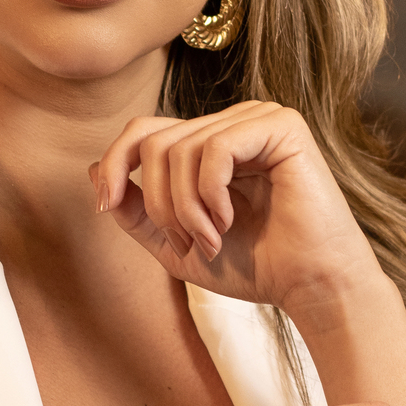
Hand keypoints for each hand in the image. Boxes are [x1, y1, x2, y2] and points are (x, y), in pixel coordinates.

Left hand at [90, 102, 377, 323]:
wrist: (310, 286)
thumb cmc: (254, 267)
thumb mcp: (175, 243)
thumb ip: (136, 209)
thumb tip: (95, 169)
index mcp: (210, 142)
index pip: (144, 131)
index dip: (115, 164)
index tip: (106, 207)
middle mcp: (233, 122)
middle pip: (155, 140)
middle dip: (159, 202)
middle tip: (186, 243)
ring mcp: (258, 118)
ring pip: (181, 147)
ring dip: (185, 207)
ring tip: (210, 240)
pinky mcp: (282, 126)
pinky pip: (216, 148)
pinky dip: (210, 193)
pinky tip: (228, 221)